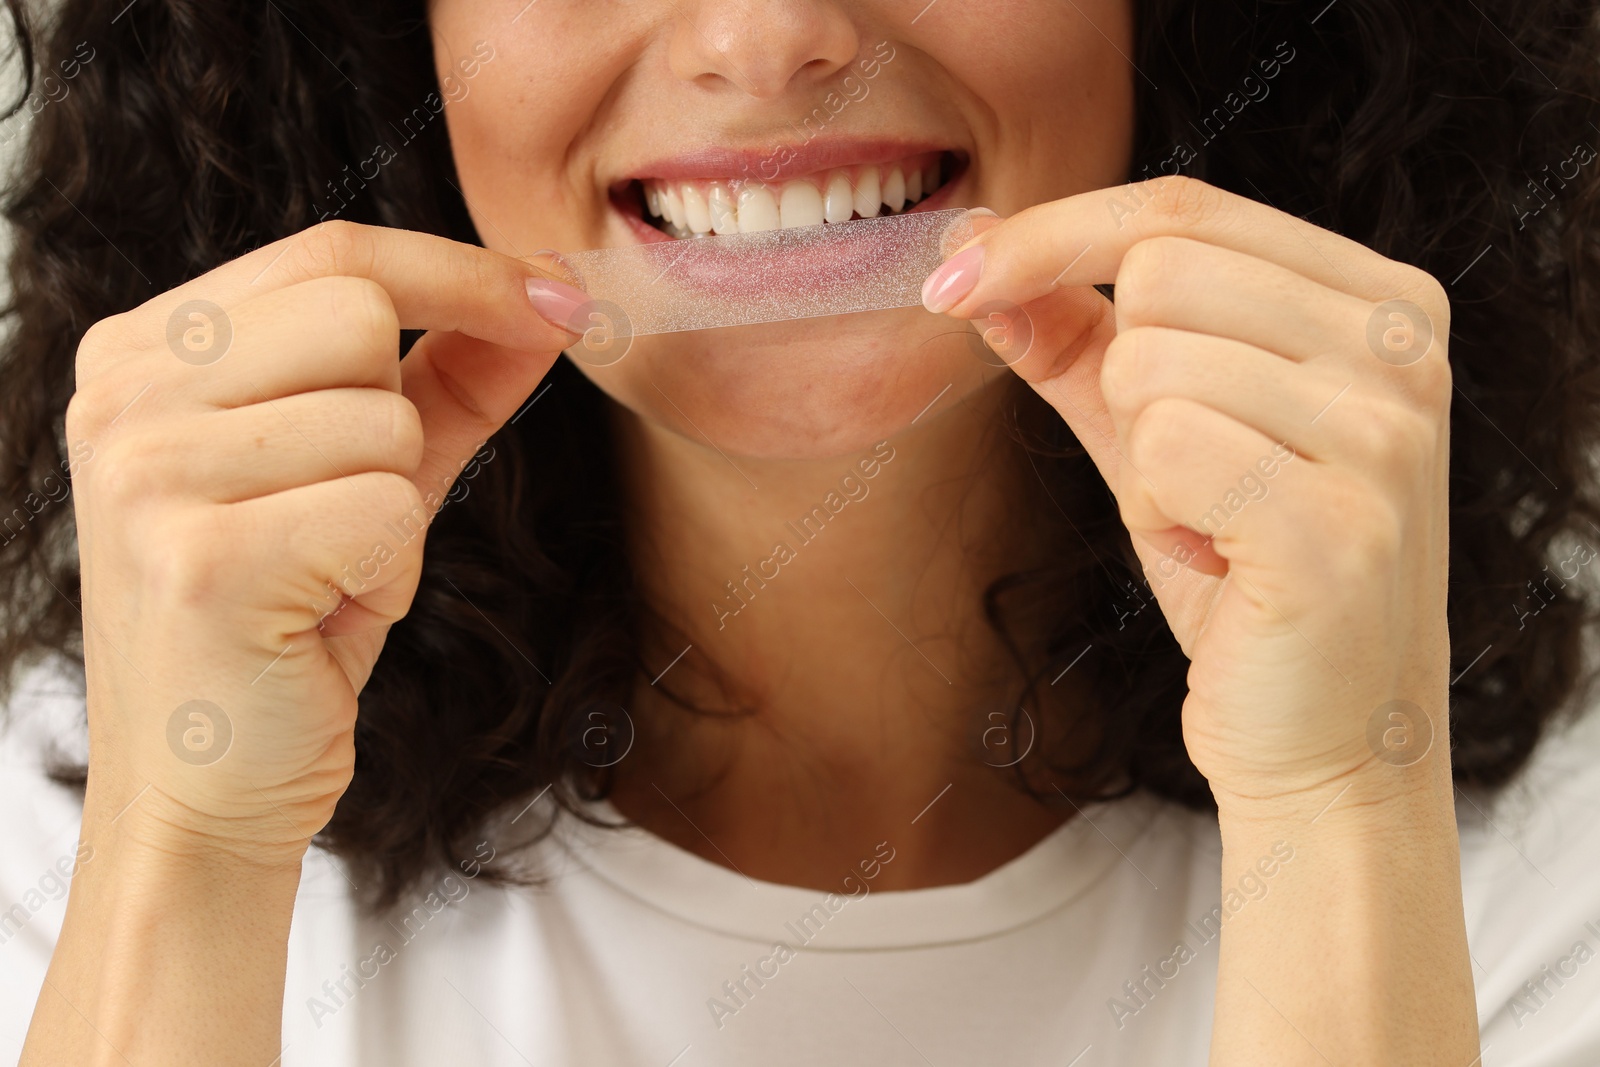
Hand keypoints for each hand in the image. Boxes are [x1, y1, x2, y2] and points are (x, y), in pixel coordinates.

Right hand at [67, 222, 583, 861]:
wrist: (205, 793)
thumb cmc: (283, 631)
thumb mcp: (366, 477)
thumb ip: (448, 381)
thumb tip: (550, 301)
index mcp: (143, 352)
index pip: (332, 252)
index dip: (462, 272)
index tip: (559, 299)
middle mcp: (121, 393)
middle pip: (359, 314)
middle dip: (401, 422)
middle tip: (347, 517)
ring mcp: (148, 472)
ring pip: (383, 417)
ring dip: (393, 512)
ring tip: (324, 578)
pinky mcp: (202, 558)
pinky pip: (386, 508)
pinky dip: (390, 572)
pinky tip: (320, 618)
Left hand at [924, 179, 1453, 810]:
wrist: (1328, 738)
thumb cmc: (1245, 577)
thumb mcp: (1157, 434)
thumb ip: (1075, 337)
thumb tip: (973, 248)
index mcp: (1379, 300)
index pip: (1181, 209)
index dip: (1047, 235)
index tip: (949, 281)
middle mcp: (1405, 347)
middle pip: (1158, 271)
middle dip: (1121, 379)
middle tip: (1184, 472)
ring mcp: (1386, 433)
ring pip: (1148, 361)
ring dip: (1141, 459)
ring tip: (1211, 522)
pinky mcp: (1341, 522)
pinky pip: (1164, 445)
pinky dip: (1156, 509)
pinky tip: (1220, 559)